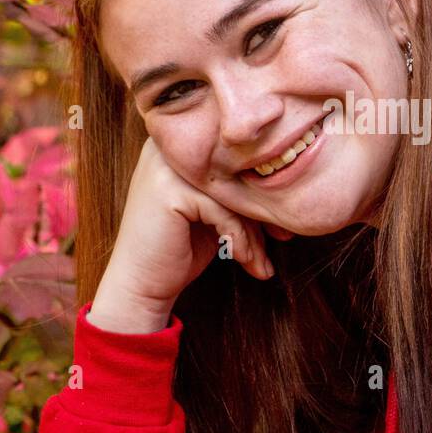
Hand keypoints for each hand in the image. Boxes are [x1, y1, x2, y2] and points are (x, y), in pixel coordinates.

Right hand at [89, 139, 281, 332]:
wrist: (141, 285)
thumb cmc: (180, 249)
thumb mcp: (216, 214)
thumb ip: (240, 192)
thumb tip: (290, 185)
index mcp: (182, 147)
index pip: (237, 163)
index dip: (261, 194)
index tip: (281, 226)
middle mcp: (171, 148)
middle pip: (237, 175)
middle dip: (263, 213)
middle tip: (283, 239)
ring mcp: (166, 166)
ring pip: (234, 195)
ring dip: (254, 233)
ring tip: (260, 262)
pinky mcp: (170, 189)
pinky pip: (223, 211)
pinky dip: (238, 239)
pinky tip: (240, 259)